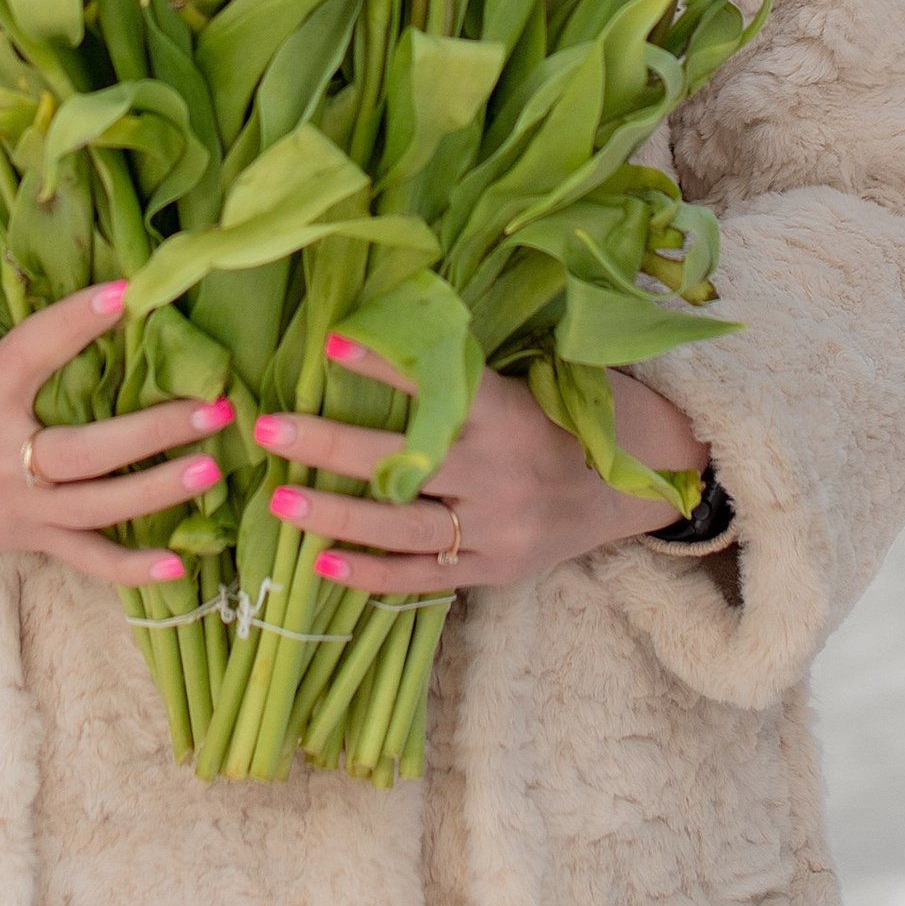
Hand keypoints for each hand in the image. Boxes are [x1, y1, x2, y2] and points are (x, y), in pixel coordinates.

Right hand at [0, 282, 226, 588]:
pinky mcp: (25, 541)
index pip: (33, 351)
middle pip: (84, 452)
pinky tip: (181, 564)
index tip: (129, 291)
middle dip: (152, 431)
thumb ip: (14, 345)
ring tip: (214, 465)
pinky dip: (132, 568)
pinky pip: (85, 561)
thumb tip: (92, 303)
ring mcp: (15, 508)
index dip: (77, 321)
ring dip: (159, 490)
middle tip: (213, 406)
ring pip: (97, 508)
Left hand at [251, 342, 701, 596]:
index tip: (330, 344)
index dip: (384, 366)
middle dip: (330, 446)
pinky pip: (425, 577)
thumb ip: (464, 375)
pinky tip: (323, 566)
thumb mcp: (530, 381)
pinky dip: (373, 573)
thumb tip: (388, 328)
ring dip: (337, 514)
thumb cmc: (571, 416)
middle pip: (403, 462)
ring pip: (404, 525)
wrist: (636, 485)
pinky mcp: (494, 569)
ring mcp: (496, 528)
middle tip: (268, 429)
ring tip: (280, 501)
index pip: (436, 388)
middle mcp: (498, 473)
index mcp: (506, 413)